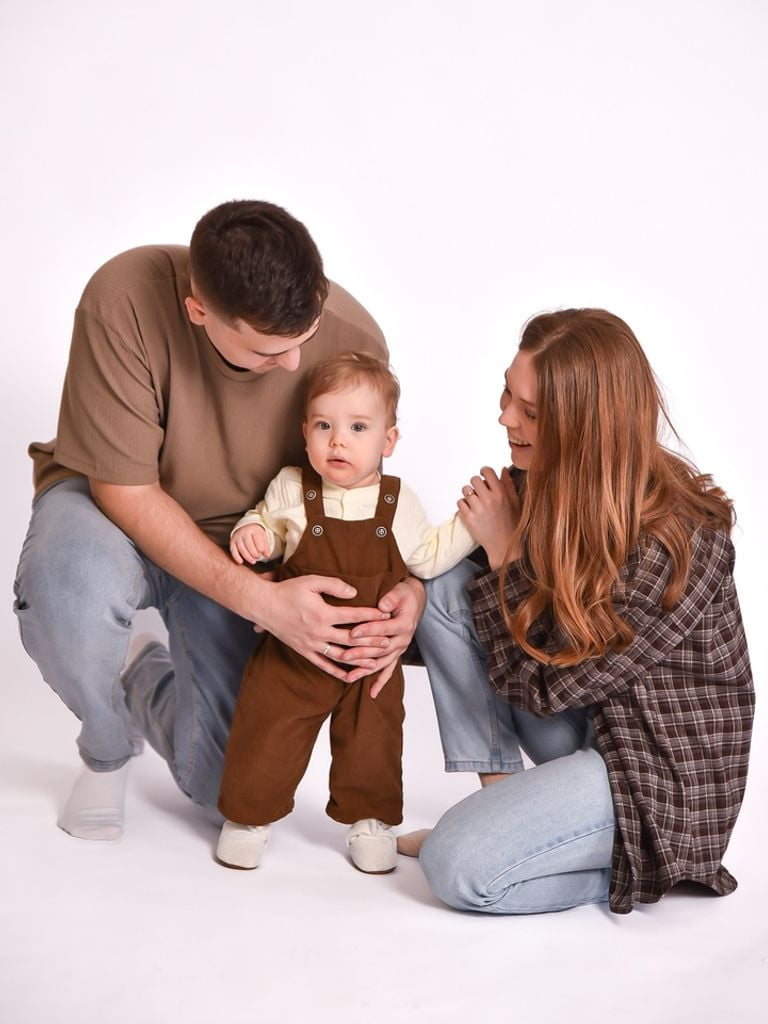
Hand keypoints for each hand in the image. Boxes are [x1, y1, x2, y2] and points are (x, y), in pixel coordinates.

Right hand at [230, 524, 270, 564]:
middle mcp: (244, 532)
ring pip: (241, 549)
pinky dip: (236, 557)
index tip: (262, 552)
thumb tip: (267, 556)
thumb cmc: (256, 534)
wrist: (245, 527)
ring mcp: (237, 537)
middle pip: (249, 545)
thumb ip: (266, 547)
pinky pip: (233, 550)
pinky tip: (241, 562)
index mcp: (253, 530)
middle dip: (254, 553)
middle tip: (258, 557)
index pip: (257, 539)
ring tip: (253, 561)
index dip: (260, 548)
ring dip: (248, 557)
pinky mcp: (232, 542)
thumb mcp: (263, 537)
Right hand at [255, 574, 391, 682]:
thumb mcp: (311, 581)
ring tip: (375, 662)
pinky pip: (324, 665)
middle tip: (388, 642)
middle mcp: (319, 632)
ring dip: (358, 660)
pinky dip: (338, 672)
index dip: (372, 615)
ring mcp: (312, 644)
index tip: (386, 615)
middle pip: (352, 639)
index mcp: (323, 614)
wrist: (264, 606)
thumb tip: (354, 592)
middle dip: (372, 641)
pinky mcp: (304, 651)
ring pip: (340, 656)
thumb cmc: (288, 591)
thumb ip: (334, 585)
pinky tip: (350, 676)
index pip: (354, 616)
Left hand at [342, 577, 426, 696]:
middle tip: (344, 656)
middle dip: (361, 653)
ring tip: (349, 677)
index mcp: (404, 624)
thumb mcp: (399, 592)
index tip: (352, 633)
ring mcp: (400, 648)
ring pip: (382, 662)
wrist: (415, 600)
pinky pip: (389, 669)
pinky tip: (371, 692)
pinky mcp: (396, 653)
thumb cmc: (404, 595)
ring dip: (366, 670)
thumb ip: (391, 598)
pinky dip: (381, 681)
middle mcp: (403, 639)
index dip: (368, 630)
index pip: (384, 629)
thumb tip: (382, 605)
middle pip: (381, 649)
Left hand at [457, 466, 520, 569]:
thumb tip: (503, 469)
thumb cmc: (511, 524)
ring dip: (469, 494)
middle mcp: (489, 500)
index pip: (487, 472)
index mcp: (501, 494)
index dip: (484, 472)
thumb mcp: (515, 502)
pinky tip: (471, 510)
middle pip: (474, 479)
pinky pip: (460, 503)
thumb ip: (508, 484)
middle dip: (476, 484)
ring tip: (475, 502)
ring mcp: (478, 509)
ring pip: (465, 490)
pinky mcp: (469, 518)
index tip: (483, 476)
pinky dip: (464, 505)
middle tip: (479, 491)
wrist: (504, 545)